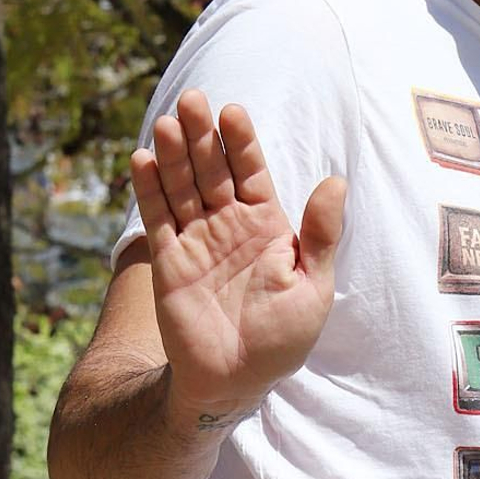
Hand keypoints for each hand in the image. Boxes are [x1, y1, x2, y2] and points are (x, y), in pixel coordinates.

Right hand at [131, 87, 344, 419]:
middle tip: (193, 99)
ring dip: (174, 155)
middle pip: (213, 170)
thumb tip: (337, 179)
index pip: (252, 172)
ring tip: (169, 123)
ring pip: (182, 187)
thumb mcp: (313, 287)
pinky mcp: (169, 259)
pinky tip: (142, 159)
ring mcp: (197, 239)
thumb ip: (320, 235)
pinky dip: (149, 190)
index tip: (232, 112)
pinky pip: (158, 218)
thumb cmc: (282, 337)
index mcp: (267, 225)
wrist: (237, 379)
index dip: (242, 142)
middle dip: (203, 136)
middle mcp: (229, 224)